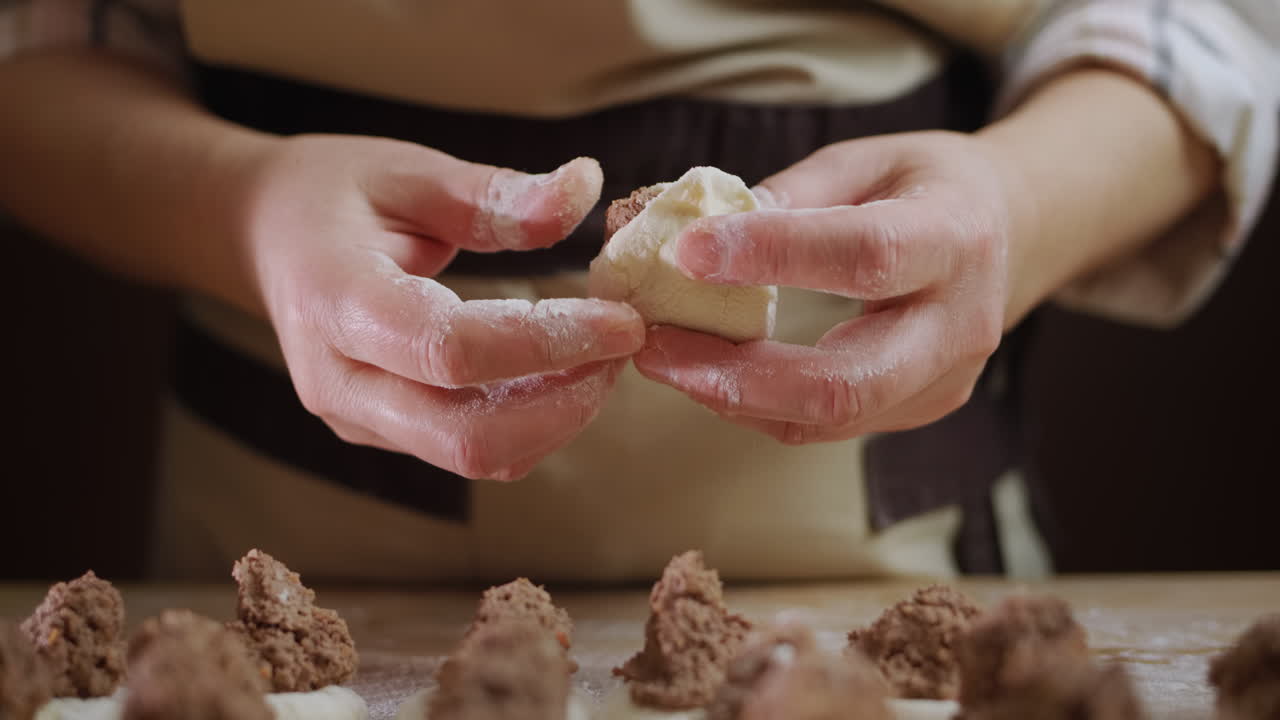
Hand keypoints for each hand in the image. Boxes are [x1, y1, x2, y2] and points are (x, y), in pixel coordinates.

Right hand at [240, 136, 644, 478]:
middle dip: (564, 402)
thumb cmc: (334, 195)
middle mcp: (339, 381)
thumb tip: (585, 188)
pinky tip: (563, 372)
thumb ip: (494, 193)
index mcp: (334, 302)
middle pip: (466, 437)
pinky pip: (470, 452)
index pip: (450, 351)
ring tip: (601, 353)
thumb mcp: (408, 171)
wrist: (266, 239)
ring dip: (559, 418)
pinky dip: (534, 424)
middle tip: (622, 345)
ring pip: (476, 456)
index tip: (621, 320)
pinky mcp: (383, 435)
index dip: (547, 343)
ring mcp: (357, 420)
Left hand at [634, 131, 1014, 443]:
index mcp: (956, 236)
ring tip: (664, 360)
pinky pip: (828, 424)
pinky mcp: (918, 408)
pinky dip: (758, 405)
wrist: (1011, 234)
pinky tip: (708, 375)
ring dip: (734, 397)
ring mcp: (943, 379)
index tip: (686, 249)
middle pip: (847, 379)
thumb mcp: (868, 161)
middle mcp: (959, 323)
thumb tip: (695, 228)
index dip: (773, 256)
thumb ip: (793, 197)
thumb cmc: (927, 185)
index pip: (864, 255)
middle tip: (655, 349)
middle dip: (739, 375)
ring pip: (830, 416)